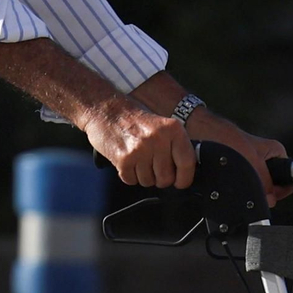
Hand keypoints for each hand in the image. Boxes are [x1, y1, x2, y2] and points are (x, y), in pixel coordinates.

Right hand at [80, 97, 195, 190]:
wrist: (105, 110)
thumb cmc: (134, 120)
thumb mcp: (162, 125)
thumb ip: (175, 146)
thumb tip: (186, 172)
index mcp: (172, 129)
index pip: (187, 163)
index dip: (184, 179)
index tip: (180, 182)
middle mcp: (158, 138)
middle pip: (166, 178)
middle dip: (159, 178)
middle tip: (152, 166)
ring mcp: (140, 149)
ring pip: (148, 182)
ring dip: (142, 176)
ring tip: (137, 159)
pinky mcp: (124, 159)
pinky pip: (131, 181)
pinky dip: (128, 175)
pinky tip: (127, 160)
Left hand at [184, 109, 292, 207]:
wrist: (200, 132)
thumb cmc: (224, 137)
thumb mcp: (251, 161)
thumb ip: (264, 181)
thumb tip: (270, 200)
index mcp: (275, 153)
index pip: (289, 178)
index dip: (281, 190)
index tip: (270, 195)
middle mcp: (265, 160)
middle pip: (272, 186)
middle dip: (263, 192)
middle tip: (251, 190)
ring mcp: (250, 167)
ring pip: (255, 188)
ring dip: (247, 192)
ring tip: (236, 186)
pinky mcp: (236, 172)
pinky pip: (241, 187)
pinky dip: (236, 190)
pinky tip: (228, 188)